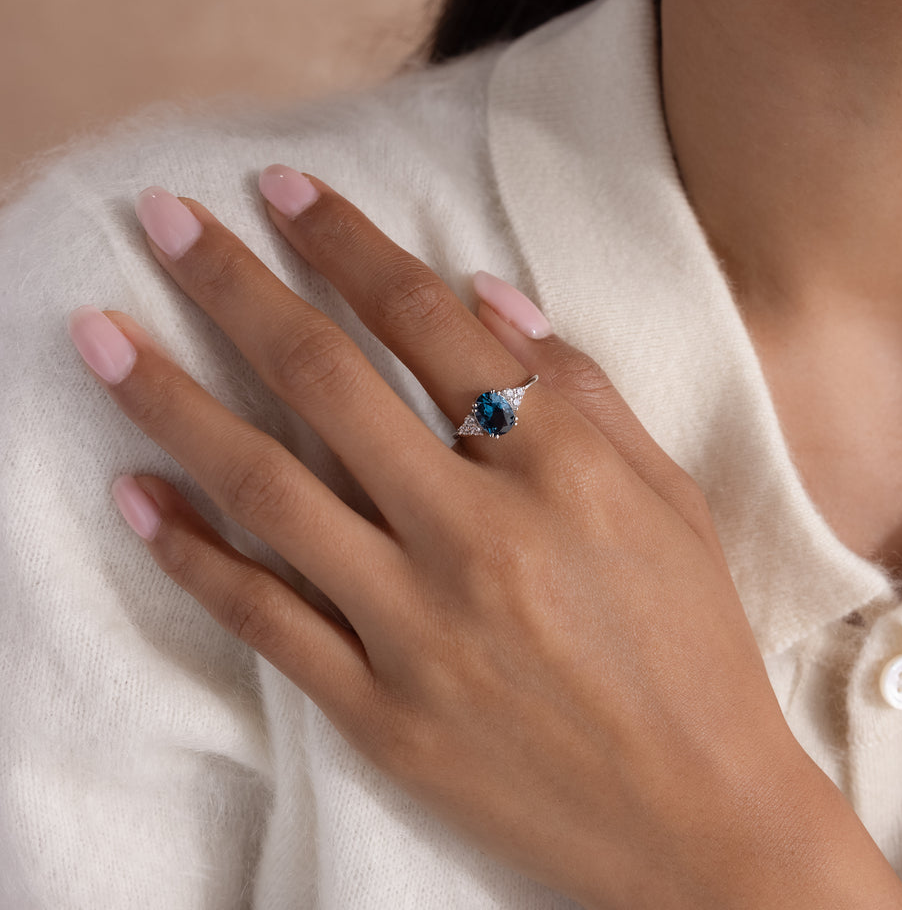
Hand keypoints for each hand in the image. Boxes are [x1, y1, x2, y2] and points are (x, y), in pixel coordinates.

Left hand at [68, 165, 901, 908]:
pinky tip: (131, 491)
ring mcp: (420, 627)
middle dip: (235, 286)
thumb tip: (482, 294)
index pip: (428, 321)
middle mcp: (480, 535)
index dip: (347, 243)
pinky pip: (262, 615)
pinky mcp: (381, 710)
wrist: (698, 815)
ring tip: (97, 337)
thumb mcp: (669, 497)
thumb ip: (581, 387)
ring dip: (170, 400)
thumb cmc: (694, 644)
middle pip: (329, 379)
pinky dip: (187, 551)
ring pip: (267, 487)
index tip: (283, 193)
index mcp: (563, 469)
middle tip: (168, 222)